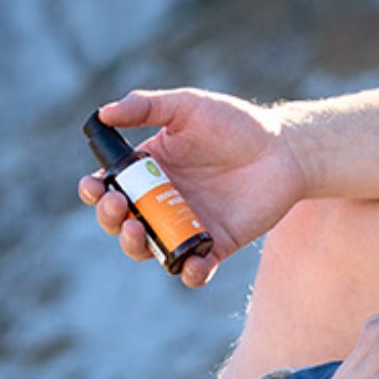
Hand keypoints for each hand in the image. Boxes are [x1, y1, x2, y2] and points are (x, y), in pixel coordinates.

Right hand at [78, 87, 307, 288]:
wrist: (284, 149)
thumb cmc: (234, 124)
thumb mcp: (188, 106)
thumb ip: (146, 107)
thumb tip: (103, 113)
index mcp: (148, 170)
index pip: (108, 186)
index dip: (94, 191)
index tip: (95, 186)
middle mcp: (160, 202)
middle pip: (121, 222)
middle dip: (109, 218)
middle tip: (119, 207)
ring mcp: (186, 225)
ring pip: (148, 249)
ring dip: (135, 247)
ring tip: (138, 231)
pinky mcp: (216, 244)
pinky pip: (194, 269)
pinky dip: (189, 273)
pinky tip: (191, 263)